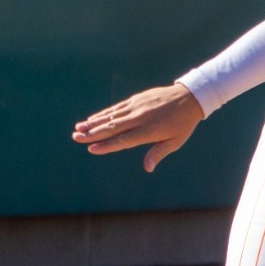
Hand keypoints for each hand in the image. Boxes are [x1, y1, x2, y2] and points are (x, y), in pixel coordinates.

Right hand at [72, 83, 203, 171]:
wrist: (188, 97)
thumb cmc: (183, 124)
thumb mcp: (175, 141)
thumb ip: (158, 153)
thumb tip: (148, 168)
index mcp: (150, 131)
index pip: (125, 140)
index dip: (107, 145)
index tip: (92, 149)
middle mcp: (140, 118)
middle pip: (113, 127)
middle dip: (93, 133)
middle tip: (76, 138)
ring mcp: (137, 107)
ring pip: (111, 116)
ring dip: (93, 123)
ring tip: (78, 129)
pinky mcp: (135, 100)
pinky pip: (116, 108)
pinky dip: (103, 114)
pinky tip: (92, 119)